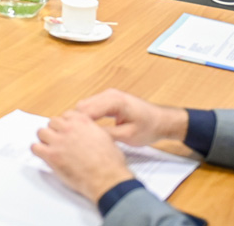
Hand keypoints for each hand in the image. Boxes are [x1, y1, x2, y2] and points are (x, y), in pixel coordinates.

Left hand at [31, 110, 133, 202]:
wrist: (108, 179)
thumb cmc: (111, 163)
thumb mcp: (106, 138)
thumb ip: (92, 131)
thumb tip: (88, 133)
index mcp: (83, 122)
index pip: (66, 115)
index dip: (66, 124)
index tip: (66, 131)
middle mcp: (69, 128)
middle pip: (52, 122)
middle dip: (55, 131)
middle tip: (58, 141)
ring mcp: (59, 141)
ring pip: (41, 132)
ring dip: (45, 140)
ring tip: (50, 148)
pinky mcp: (52, 156)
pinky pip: (35, 148)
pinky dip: (38, 151)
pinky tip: (44, 156)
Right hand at [74, 88, 189, 146]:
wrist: (162, 121)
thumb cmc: (149, 127)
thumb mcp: (128, 136)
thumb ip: (106, 134)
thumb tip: (87, 137)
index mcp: (115, 101)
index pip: (86, 110)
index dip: (77, 124)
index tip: (70, 137)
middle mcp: (110, 94)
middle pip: (82, 106)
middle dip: (76, 122)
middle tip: (73, 139)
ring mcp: (108, 95)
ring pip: (84, 106)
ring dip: (81, 120)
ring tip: (79, 136)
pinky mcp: (108, 99)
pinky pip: (91, 106)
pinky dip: (87, 117)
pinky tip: (87, 130)